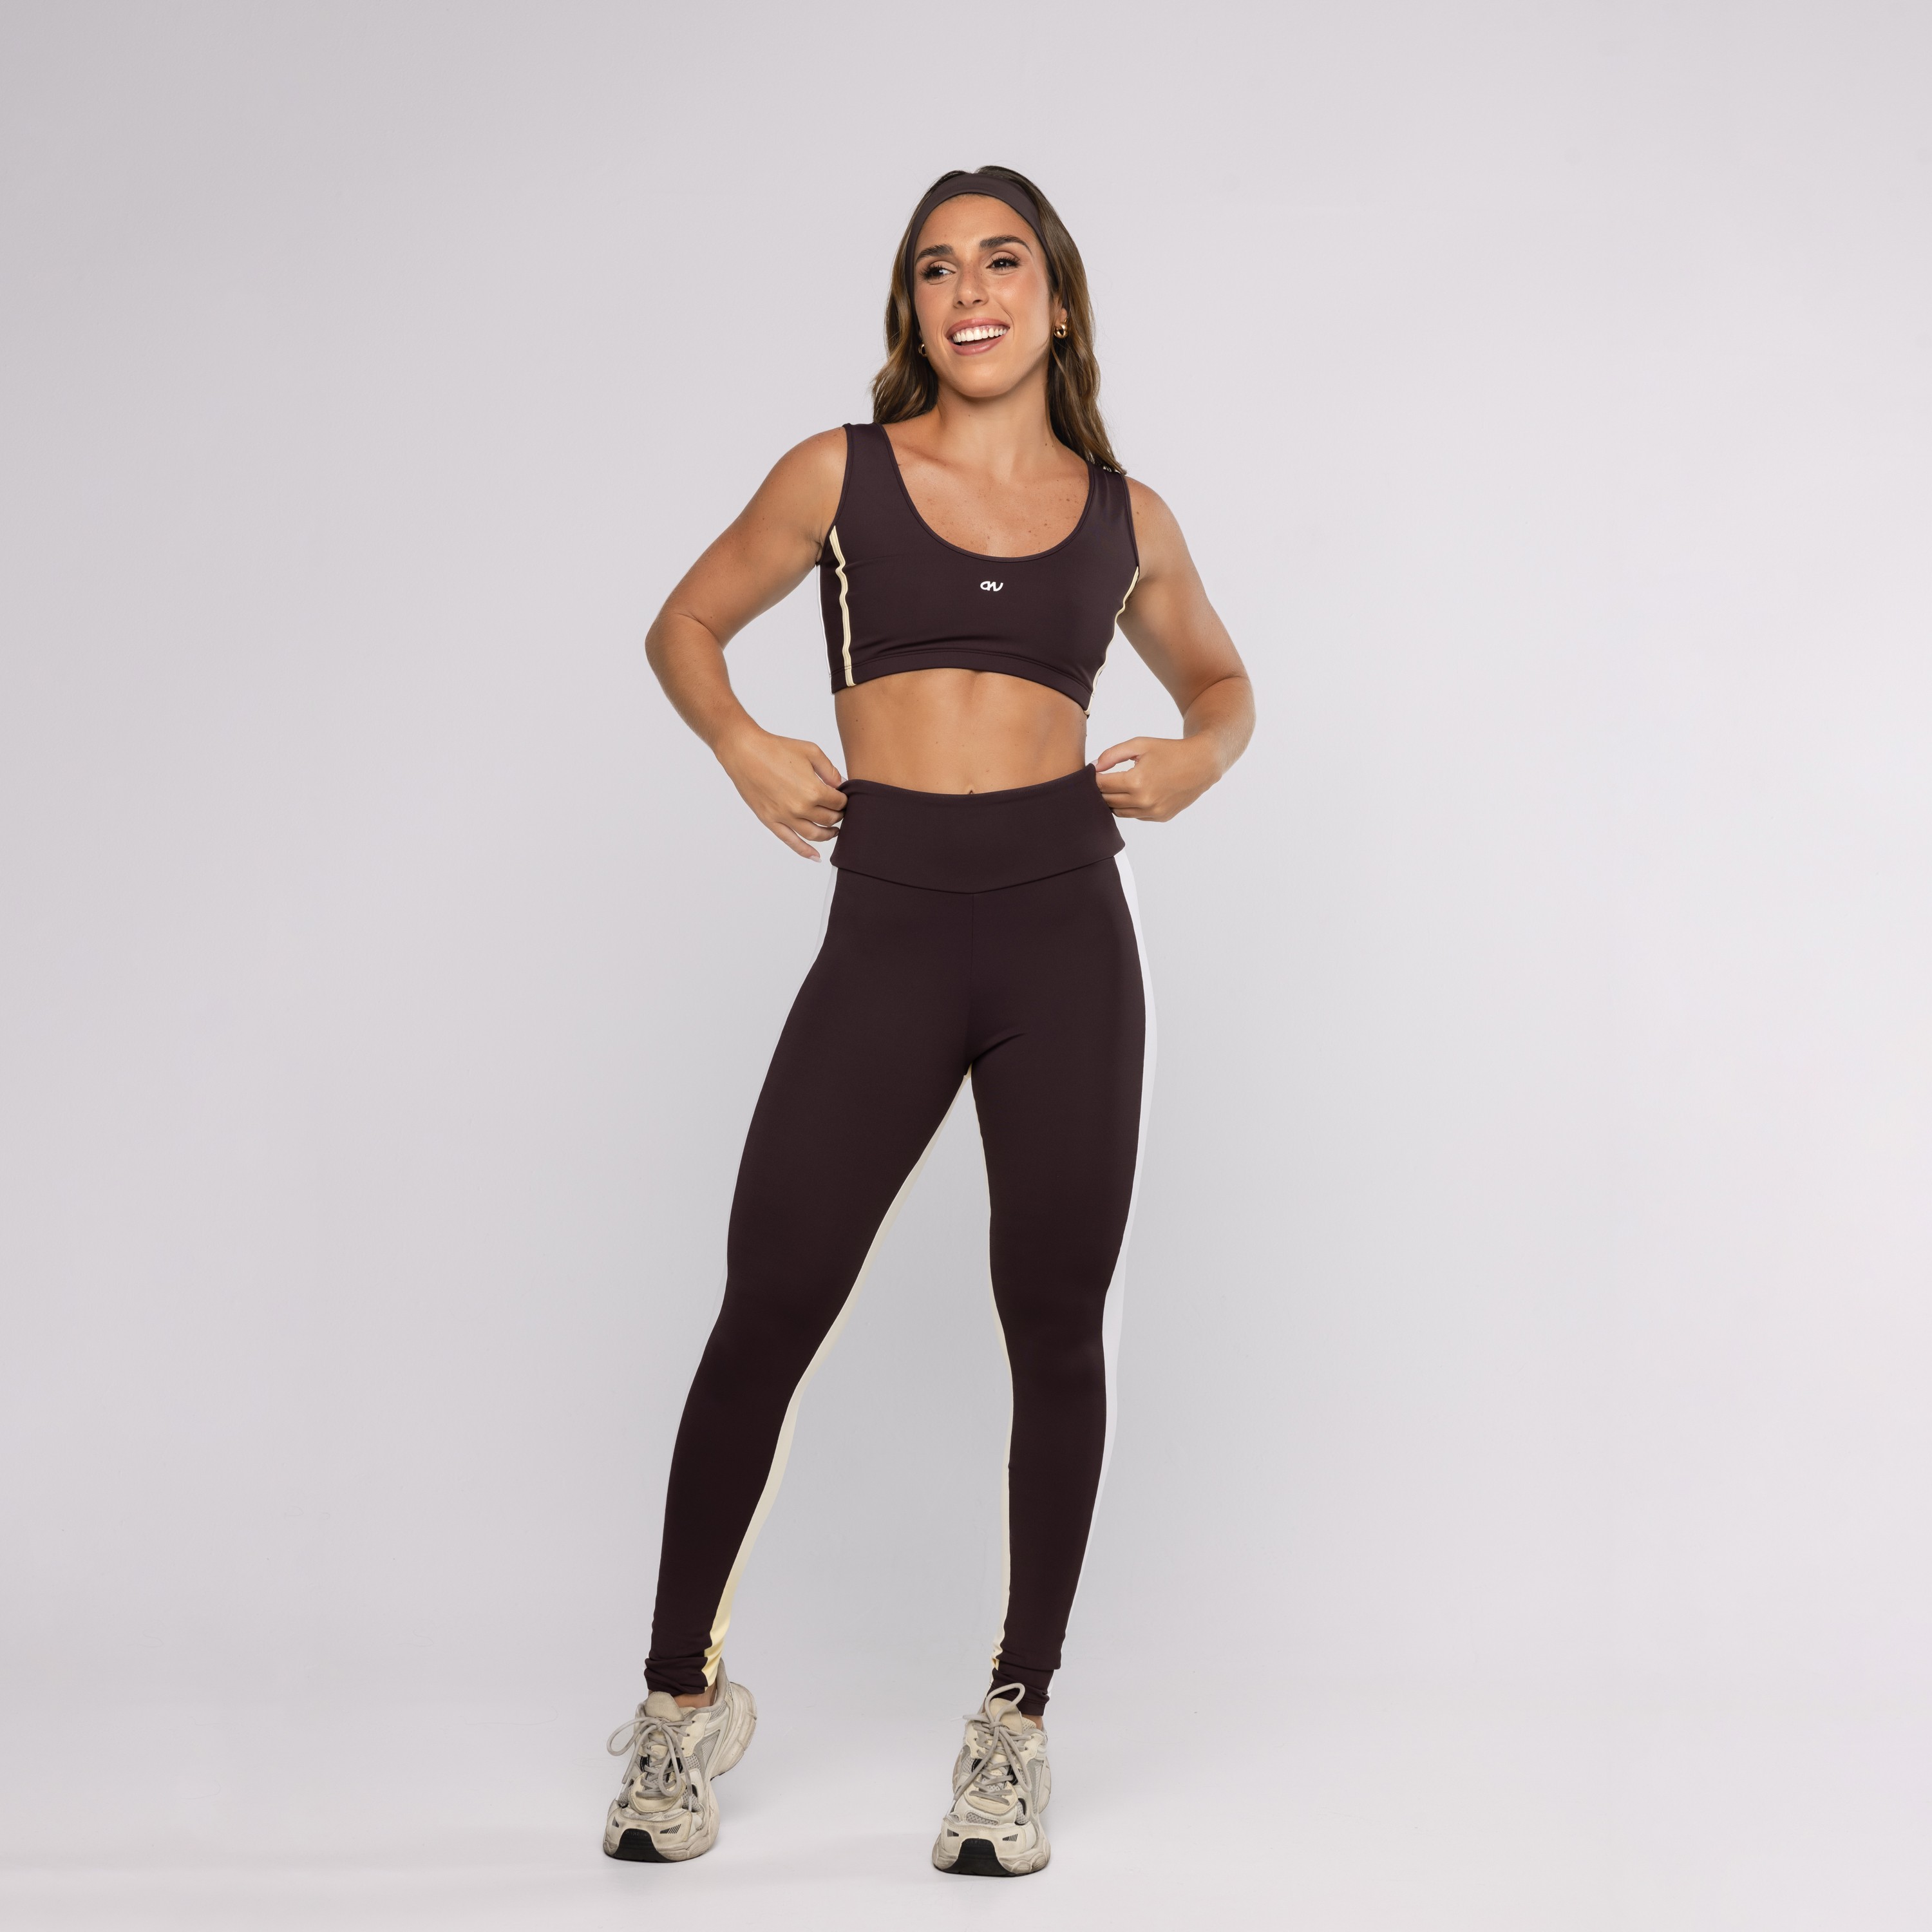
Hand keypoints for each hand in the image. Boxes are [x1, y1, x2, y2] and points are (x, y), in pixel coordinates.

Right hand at [715, 722, 846, 858]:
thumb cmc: (776, 748)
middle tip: (840, 811)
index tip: (843, 796)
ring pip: (814, 834)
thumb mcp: (811, 751)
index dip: (844, 799)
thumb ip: (830, 771)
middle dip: (838, 815)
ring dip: (828, 834)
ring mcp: (785, 817)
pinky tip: (816, 857)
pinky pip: (791, 842)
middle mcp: (801, 808)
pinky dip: (805, 852)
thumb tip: (842, 786)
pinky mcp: (771, 821)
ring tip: (834, 831)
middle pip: (829, 819)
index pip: (839, 802)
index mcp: (814, 790)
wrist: (745, 752)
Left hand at [1094, 736, 1219, 821]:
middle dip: (1101, 789)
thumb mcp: (1140, 744)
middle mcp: (1143, 801)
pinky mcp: (1159, 817)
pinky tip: (1136, 793)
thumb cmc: (1170, 751)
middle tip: (1103, 779)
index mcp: (1136, 781)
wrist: (1201, 764)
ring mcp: (1152, 812)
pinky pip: (1135, 815)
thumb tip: (1094, 767)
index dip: (1093, 777)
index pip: (1101, 785)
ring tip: (1117, 786)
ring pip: (1118, 811)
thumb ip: (1113, 754)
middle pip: (1106, 800)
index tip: (1093, 771)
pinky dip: (1130, 806)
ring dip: (1113, 800)